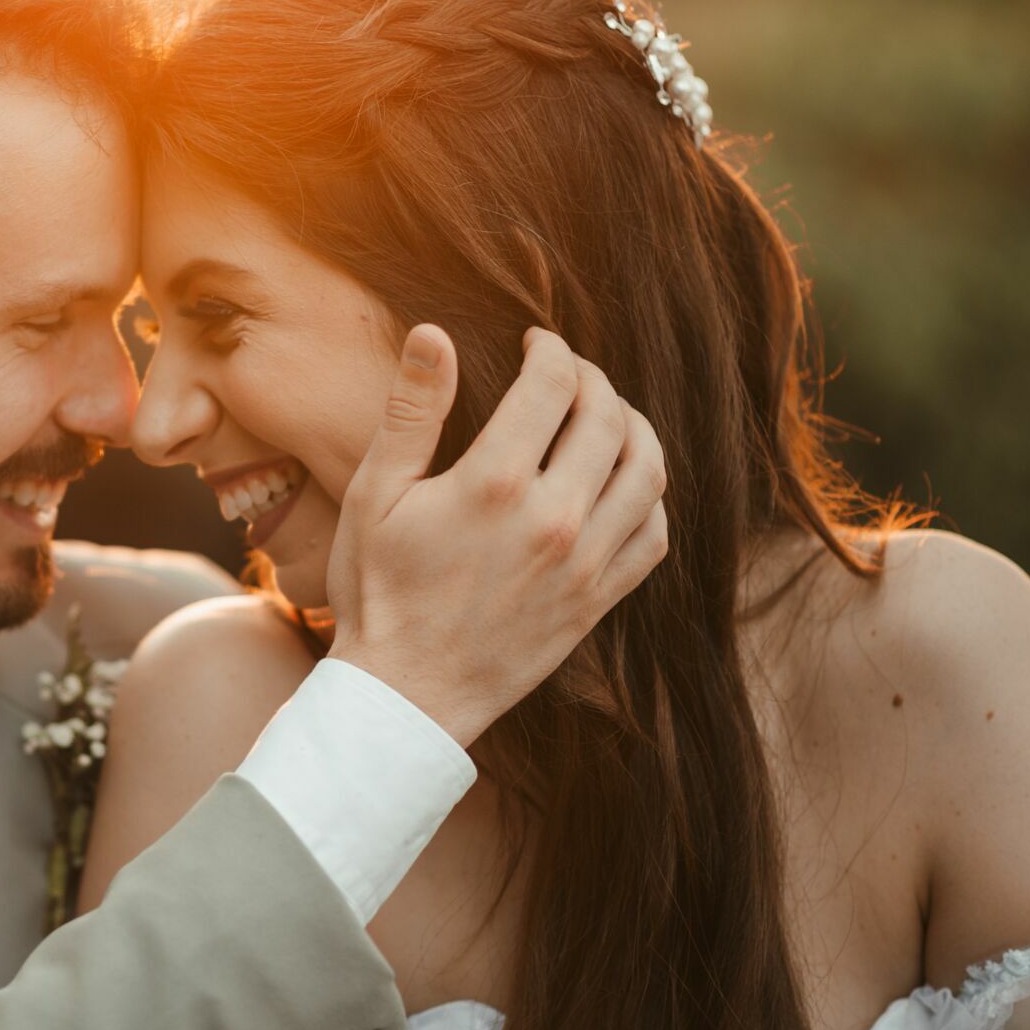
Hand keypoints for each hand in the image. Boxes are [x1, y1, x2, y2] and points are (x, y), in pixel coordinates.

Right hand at [326, 325, 668, 745]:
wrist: (405, 695)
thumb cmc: (378, 592)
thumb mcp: (374, 495)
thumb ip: (410, 412)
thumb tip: (433, 334)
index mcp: (493, 484)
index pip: (553, 384)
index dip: (550, 348)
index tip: (535, 341)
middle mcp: (552, 519)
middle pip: (608, 418)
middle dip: (591, 379)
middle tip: (567, 373)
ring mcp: (584, 564)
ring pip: (647, 471)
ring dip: (634, 428)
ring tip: (605, 415)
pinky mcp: (598, 601)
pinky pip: (655, 534)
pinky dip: (651, 495)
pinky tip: (621, 482)